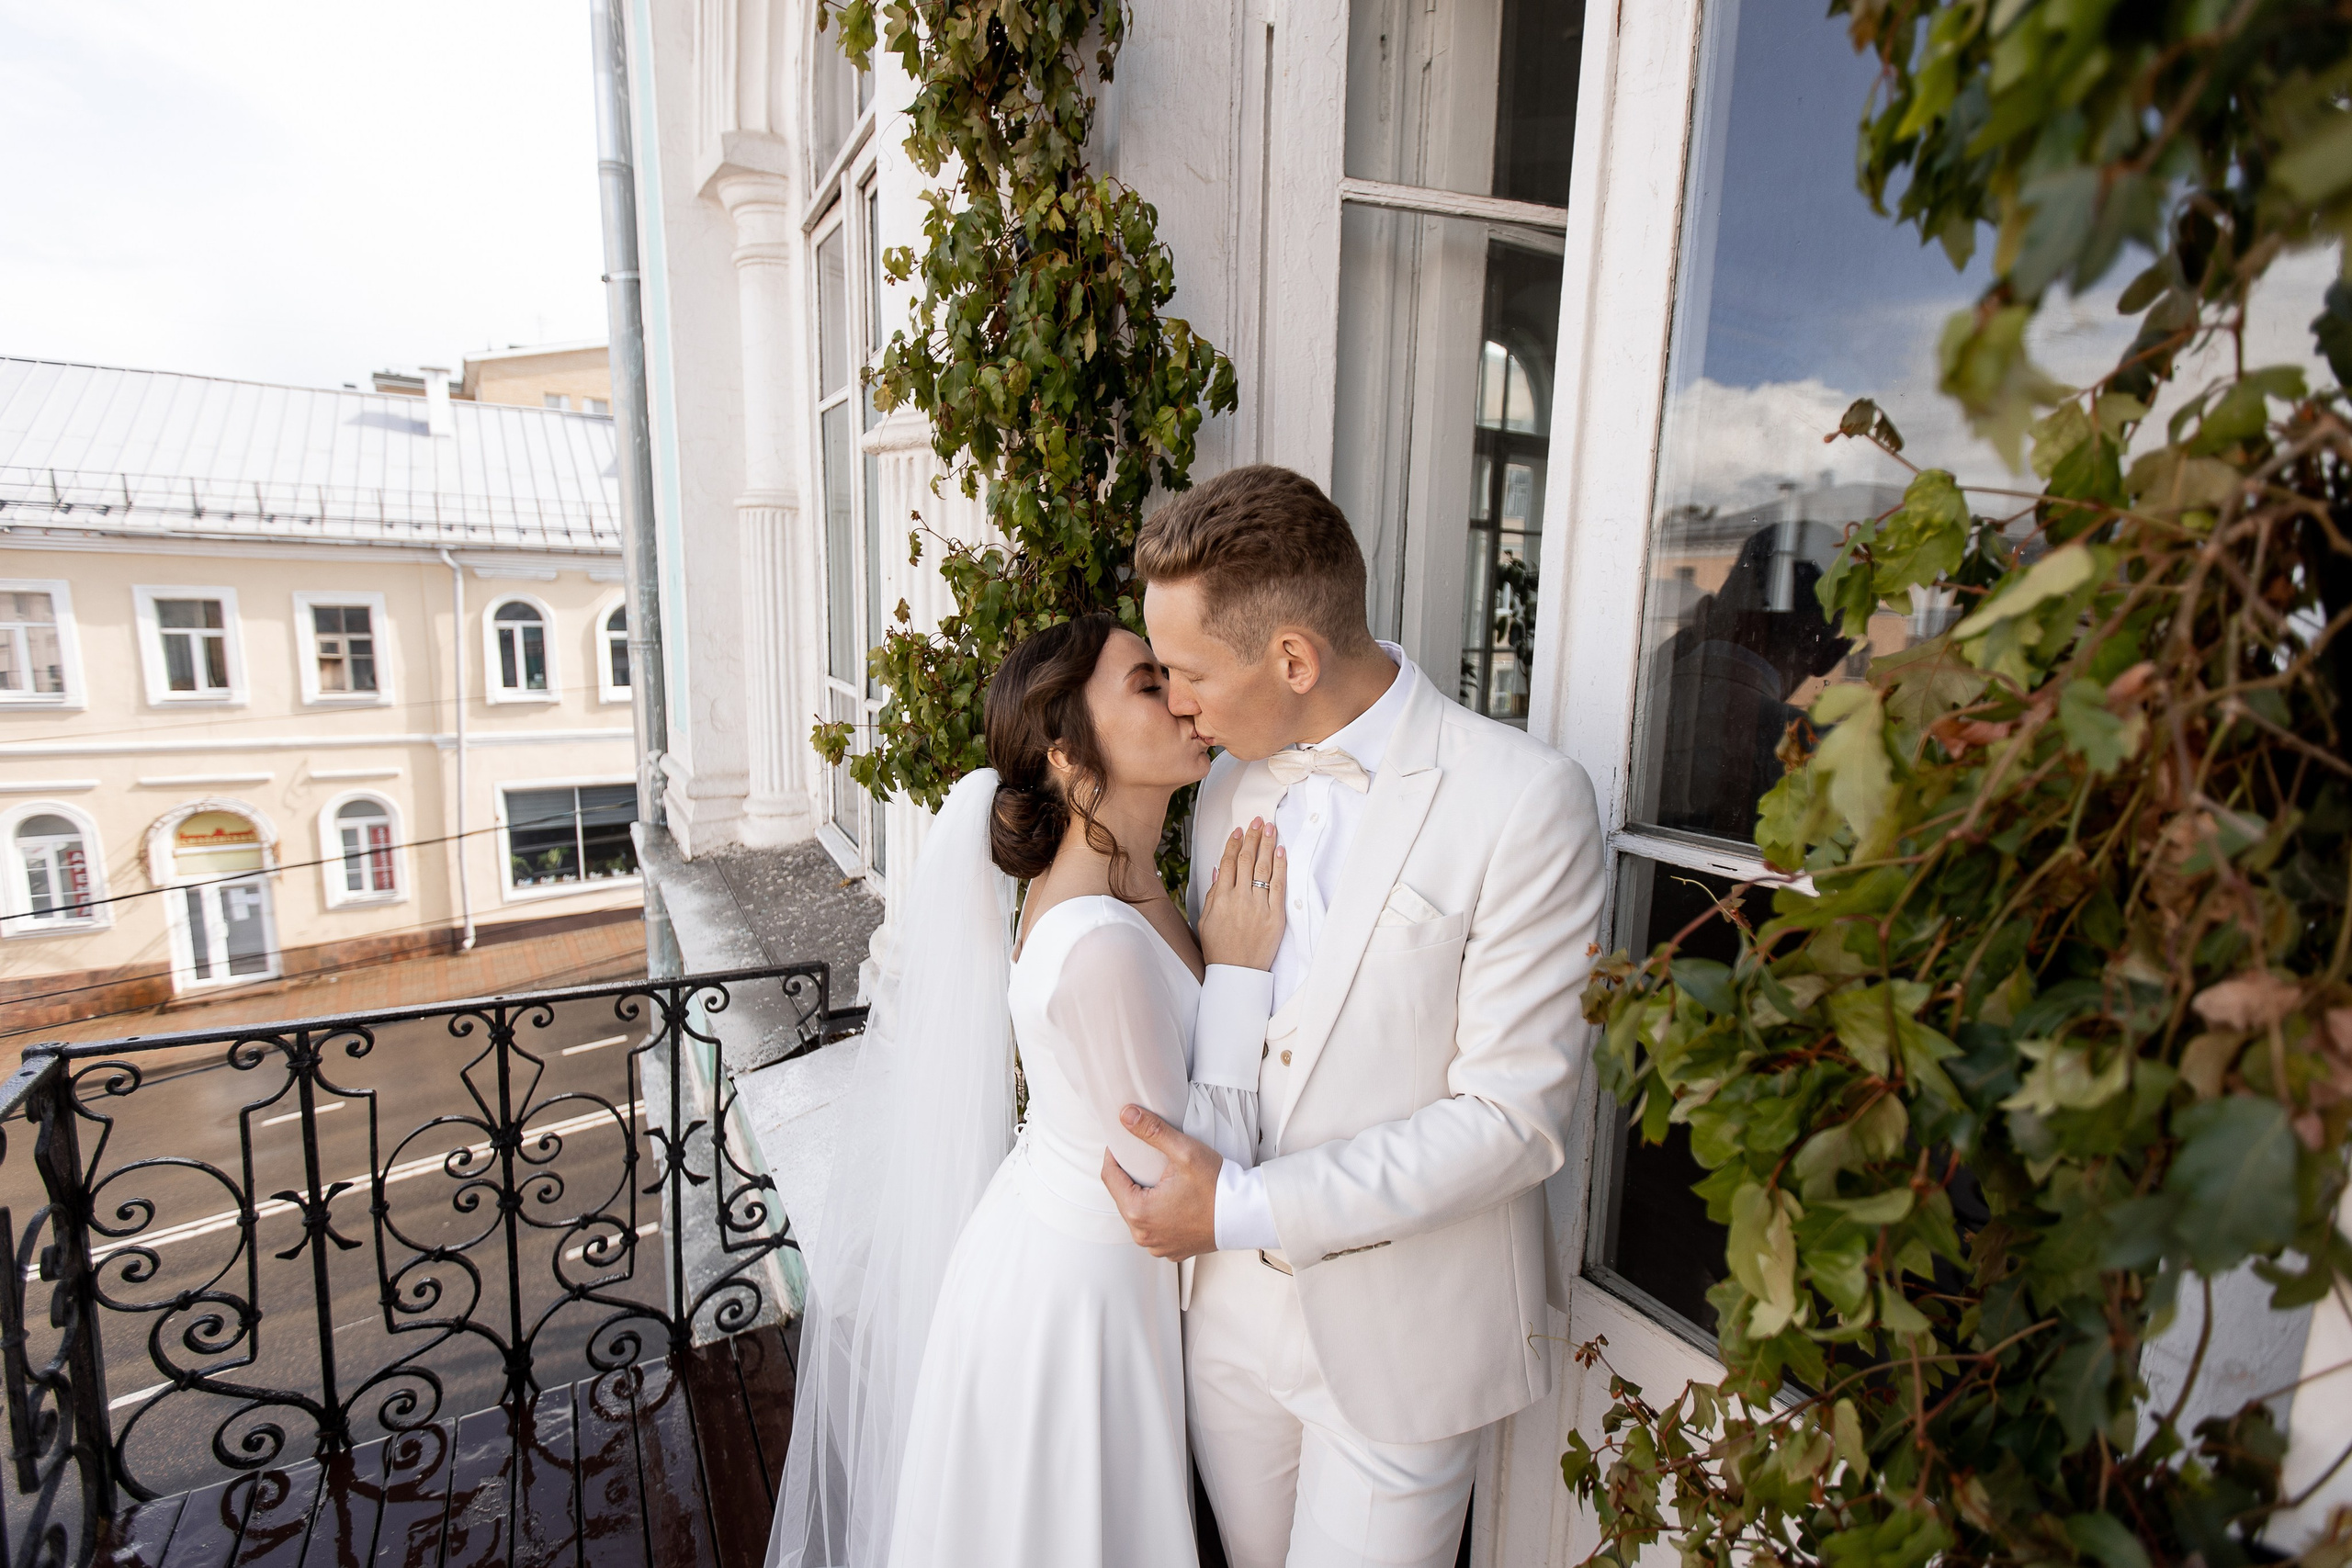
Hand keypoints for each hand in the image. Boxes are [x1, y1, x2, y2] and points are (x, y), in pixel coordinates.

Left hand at [1101, 1104, 1221, 1259]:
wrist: (1246, 1214)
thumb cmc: (1218, 1186)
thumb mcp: (1184, 1152)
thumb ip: (1152, 1131)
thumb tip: (1126, 1115)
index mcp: (1138, 1212)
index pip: (1110, 1177)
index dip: (1114, 1155)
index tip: (1123, 1143)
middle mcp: (1143, 1235)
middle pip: (1122, 1196)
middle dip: (1130, 1176)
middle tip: (1145, 1158)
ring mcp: (1157, 1246)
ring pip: (1137, 1213)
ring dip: (1143, 1195)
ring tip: (1159, 1178)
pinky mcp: (1171, 1250)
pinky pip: (1154, 1228)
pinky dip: (1157, 1213)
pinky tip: (1171, 1199)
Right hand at [1197, 818, 1285, 969]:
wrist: (1237, 973)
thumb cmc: (1219, 948)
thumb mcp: (1205, 920)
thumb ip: (1212, 894)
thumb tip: (1219, 870)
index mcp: (1220, 899)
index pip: (1228, 863)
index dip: (1234, 843)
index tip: (1240, 830)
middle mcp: (1239, 899)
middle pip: (1246, 860)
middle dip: (1253, 837)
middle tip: (1258, 820)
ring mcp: (1258, 906)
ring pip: (1263, 868)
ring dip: (1267, 844)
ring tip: (1270, 828)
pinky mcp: (1275, 916)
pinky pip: (1279, 886)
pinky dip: (1280, 866)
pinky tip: (1280, 851)